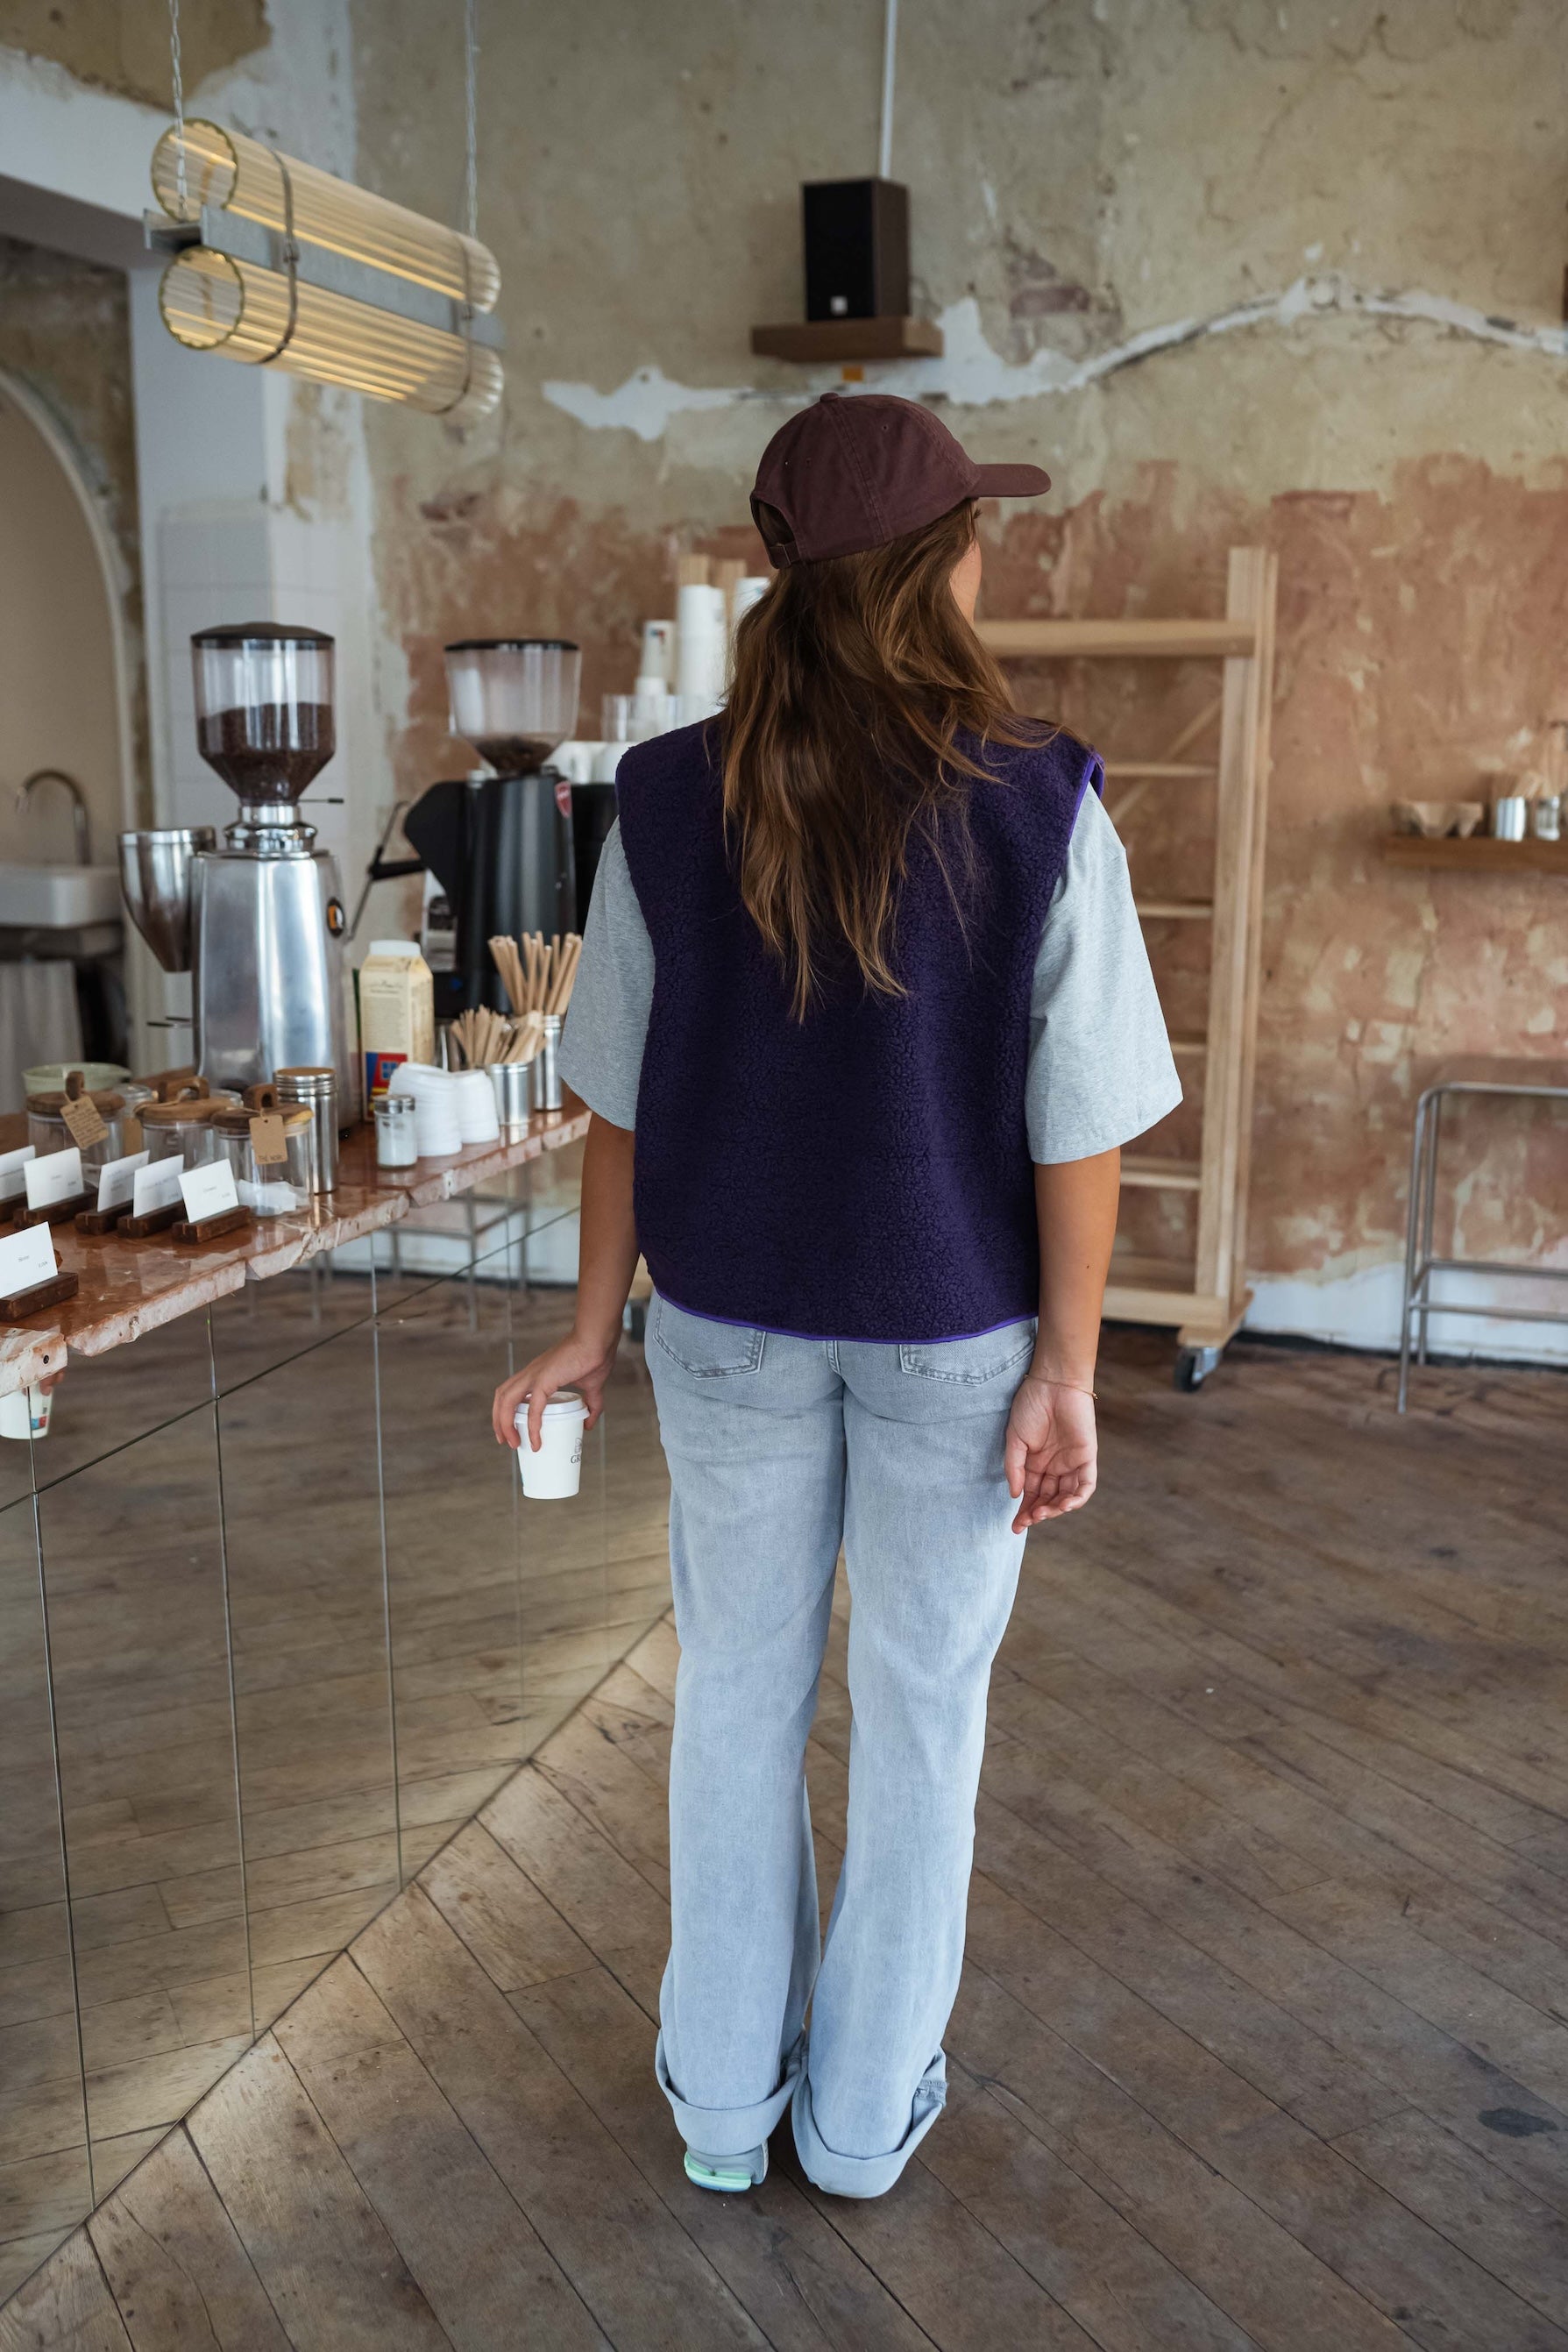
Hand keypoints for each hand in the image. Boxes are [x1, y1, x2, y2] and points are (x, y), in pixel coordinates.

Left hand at [493, 1326, 618, 1453]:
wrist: (599, 1340)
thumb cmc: (595, 1356)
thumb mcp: (591, 1387)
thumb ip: (591, 1405)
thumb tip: (589, 1424)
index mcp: (537, 1373)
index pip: (510, 1391)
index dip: (505, 1410)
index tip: (510, 1430)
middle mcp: (530, 1373)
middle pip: (501, 1397)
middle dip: (498, 1421)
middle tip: (506, 1441)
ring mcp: (535, 1375)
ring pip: (507, 1401)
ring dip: (505, 1424)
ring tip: (513, 1444)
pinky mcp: (544, 1380)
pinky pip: (533, 1408)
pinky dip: (531, 1426)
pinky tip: (535, 1440)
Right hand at [1004, 1373, 1096, 1531]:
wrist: (1053, 1383)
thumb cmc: (1030, 1406)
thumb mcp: (1015, 1439)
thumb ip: (1014, 1467)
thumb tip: (1014, 1495)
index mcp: (1035, 1463)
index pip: (1031, 1494)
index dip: (1024, 1511)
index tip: (1015, 1526)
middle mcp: (1054, 1466)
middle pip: (1048, 1499)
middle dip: (1037, 1513)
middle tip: (1027, 1521)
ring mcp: (1071, 1463)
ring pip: (1066, 1496)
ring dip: (1055, 1509)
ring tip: (1041, 1514)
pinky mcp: (1087, 1457)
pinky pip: (1085, 1485)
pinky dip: (1077, 1498)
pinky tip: (1064, 1505)